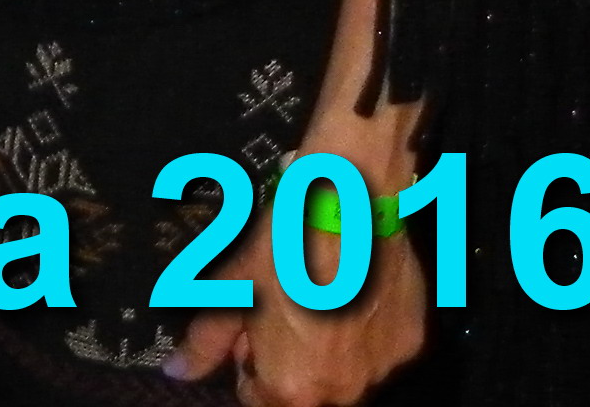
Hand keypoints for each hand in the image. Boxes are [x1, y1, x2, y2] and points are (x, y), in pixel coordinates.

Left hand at [168, 188, 428, 405]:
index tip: (251, 327)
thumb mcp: (233, 289)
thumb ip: (205, 341)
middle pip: (308, 392)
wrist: (351, 202)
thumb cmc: (283, 248)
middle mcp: (344, 392)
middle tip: (285, 308)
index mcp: (294, 388)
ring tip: (321, 295)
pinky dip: (365, 332)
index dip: (249, 362)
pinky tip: (355, 289)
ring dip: (330, 350)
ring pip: (347, 373)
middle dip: (292, 360)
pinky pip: (380, 350)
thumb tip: (176, 372)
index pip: (259, 400)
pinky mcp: (414, 342)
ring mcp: (384, 370)